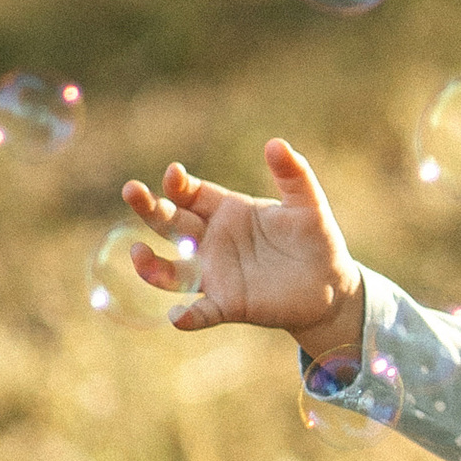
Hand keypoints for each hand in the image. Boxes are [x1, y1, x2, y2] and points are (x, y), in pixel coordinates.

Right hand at [117, 141, 361, 348]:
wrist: (329, 284)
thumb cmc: (313, 238)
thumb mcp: (307, 204)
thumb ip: (293, 175)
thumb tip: (275, 143)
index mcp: (226, 211)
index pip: (192, 194)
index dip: (179, 184)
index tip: (173, 174)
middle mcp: (212, 241)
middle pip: (172, 224)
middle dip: (151, 208)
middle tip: (132, 191)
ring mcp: (216, 274)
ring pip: (173, 270)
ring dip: (152, 266)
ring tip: (138, 255)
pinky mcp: (228, 304)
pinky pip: (201, 312)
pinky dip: (188, 316)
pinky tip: (178, 317)